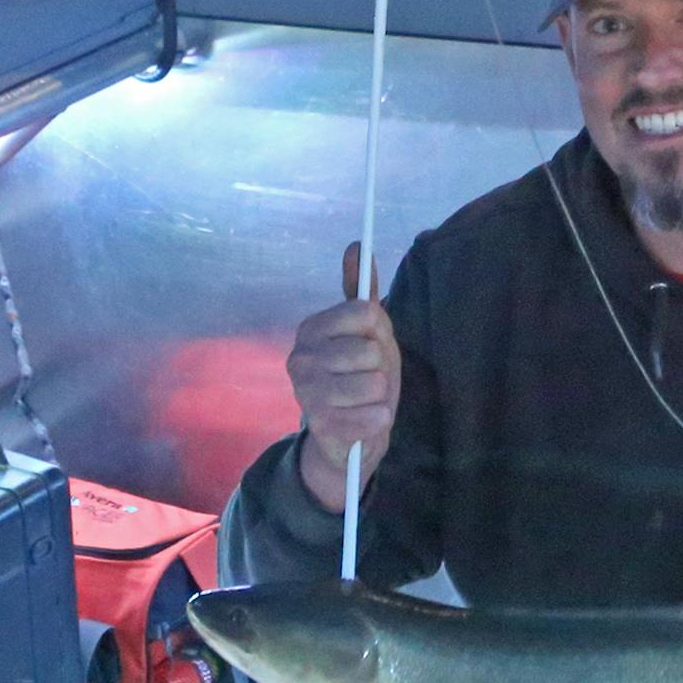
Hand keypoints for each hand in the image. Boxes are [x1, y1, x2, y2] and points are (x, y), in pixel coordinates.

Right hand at [291, 242, 399, 511]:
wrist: (348, 437)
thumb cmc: (360, 376)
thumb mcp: (367, 332)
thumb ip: (362, 291)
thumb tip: (356, 245)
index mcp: (311, 328)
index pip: (365, 312)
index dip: (380, 330)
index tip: (370, 342)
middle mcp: (300, 357)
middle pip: (371, 349)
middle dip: (381, 366)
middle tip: (367, 377)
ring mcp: (306, 393)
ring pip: (374, 382)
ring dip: (381, 394)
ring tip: (366, 400)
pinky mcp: (321, 426)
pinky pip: (374, 415)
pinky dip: (380, 419)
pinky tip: (368, 420)